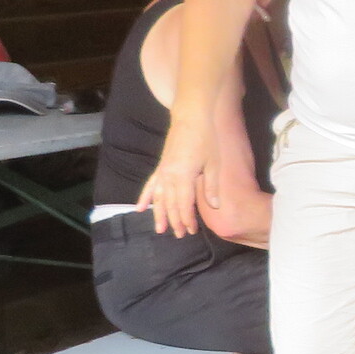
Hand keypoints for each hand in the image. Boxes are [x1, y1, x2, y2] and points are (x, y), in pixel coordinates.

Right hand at [136, 120, 219, 238]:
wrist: (191, 117)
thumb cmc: (206, 139)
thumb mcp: (213, 164)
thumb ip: (212, 187)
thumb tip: (214, 207)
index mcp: (183, 177)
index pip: (184, 205)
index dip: (187, 220)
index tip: (192, 231)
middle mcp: (169, 177)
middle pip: (171, 205)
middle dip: (175, 221)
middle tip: (180, 235)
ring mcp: (162, 172)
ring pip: (159, 198)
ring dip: (159, 214)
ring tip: (160, 229)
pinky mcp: (160, 166)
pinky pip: (150, 185)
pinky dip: (145, 197)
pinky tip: (140, 208)